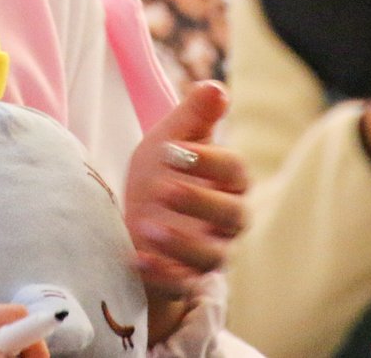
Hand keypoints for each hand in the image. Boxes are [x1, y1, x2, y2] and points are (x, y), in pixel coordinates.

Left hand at [123, 81, 246, 339]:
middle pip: (232, 215)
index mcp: (229, 180)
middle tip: (164, 189)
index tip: (175, 150)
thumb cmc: (162, 170)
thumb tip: (216, 87)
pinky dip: (162, 274)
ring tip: (148, 226)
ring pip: (213, 256)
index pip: (234, 170)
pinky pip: (183, 284)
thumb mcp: (170, 138)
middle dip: (199, 202)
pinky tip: (136, 258)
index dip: (209, 160)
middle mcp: (228, 220)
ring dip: (182, 243)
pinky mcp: (186, 278)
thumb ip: (194, 115)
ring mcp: (210, 251)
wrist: (138, 215)